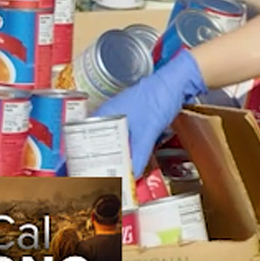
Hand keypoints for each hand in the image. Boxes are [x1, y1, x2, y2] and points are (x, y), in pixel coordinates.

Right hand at [94, 52, 207, 175]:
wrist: (178, 82)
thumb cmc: (159, 98)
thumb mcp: (147, 132)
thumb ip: (139, 155)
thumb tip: (132, 175)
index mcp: (104, 114)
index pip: (83, 140)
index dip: (82, 158)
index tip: (81, 173)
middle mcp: (109, 114)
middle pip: (97, 142)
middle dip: (99, 160)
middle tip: (97, 177)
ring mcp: (121, 114)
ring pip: (111, 140)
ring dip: (113, 155)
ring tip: (111, 172)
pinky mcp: (134, 116)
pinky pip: (123, 136)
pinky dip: (124, 148)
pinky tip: (127, 158)